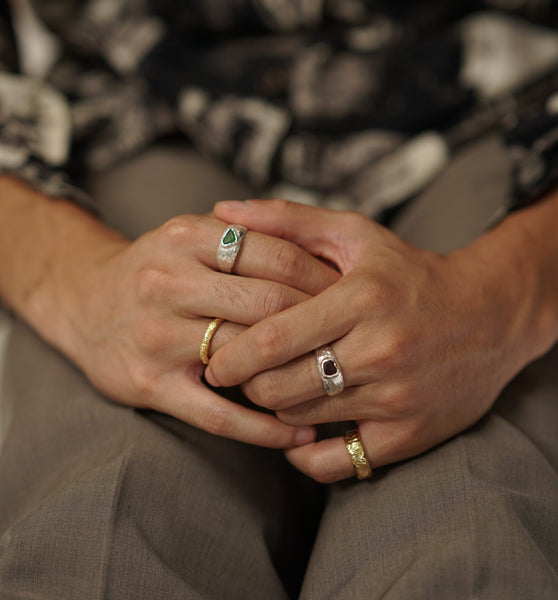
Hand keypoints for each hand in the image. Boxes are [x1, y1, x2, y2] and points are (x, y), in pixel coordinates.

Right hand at [65, 212, 338, 447]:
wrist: (84, 302)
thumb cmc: (158, 270)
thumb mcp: (192, 236)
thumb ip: (247, 236)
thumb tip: (321, 251)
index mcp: (187, 238)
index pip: (276, 254)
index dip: (323, 277)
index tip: (354, 297)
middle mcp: (168, 281)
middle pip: (267, 303)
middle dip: (321, 323)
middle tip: (356, 339)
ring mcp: (156, 335)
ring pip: (245, 357)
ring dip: (298, 375)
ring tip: (339, 386)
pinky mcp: (147, 383)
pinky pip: (217, 414)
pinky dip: (263, 429)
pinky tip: (297, 437)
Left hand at [206, 199, 540, 480]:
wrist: (492, 313)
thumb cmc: (411, 272)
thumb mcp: (355, 234)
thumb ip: (287, 220)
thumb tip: (224, 208)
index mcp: (360, 299)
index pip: (271, 340)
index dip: (230, 356)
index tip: (214, 360)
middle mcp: (379, 352)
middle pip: (278, 387)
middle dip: (248, 384)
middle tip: (243, 374)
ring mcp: (396, 398)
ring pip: (301, 420)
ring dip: (278, 407)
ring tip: (278, 387)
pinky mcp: (409, 434)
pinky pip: (337, 464)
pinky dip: (307, 454)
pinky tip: (303, 431)